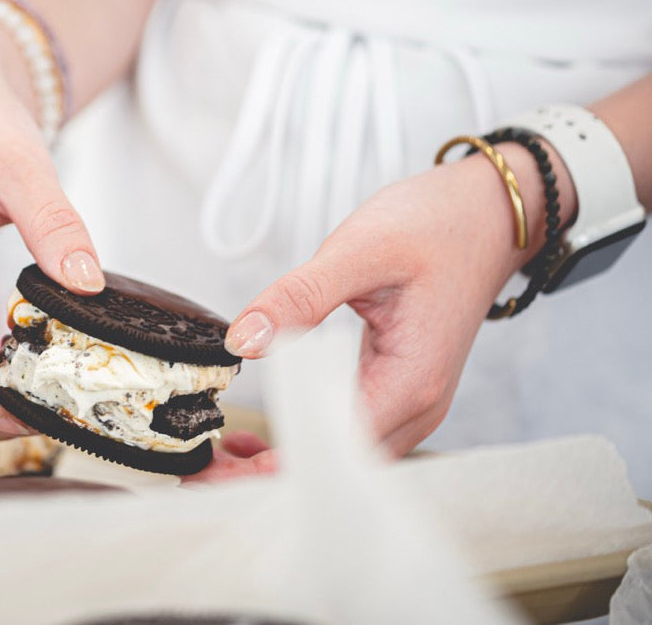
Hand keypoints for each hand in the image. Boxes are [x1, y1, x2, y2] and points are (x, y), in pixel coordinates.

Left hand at [191, 142, 574, 480]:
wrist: (484, 215)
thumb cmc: (437, 228)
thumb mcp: (360, 250)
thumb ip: (300, 296)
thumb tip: (245, 341)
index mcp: (411, 382)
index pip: (335, 449)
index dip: (276, 464)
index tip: (220, 467)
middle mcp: (417, 405)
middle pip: (339, 467)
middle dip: (271, 474)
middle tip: (206, 470)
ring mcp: (410, 401)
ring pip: (343, 456)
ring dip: (285, 461)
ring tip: (223, 459)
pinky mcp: (396, 389)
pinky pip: (347, 430)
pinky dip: (305, 437)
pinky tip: (261, 436)